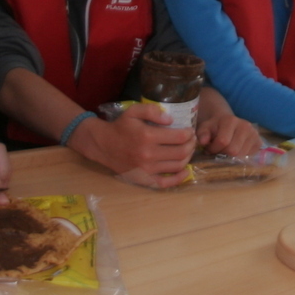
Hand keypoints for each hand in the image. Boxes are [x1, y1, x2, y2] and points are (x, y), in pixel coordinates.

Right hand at [71, 103, 192, 185]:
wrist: (102, 144)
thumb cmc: (120, 126)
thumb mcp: (133, 111)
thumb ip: (152, 111)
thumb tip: (171, 120)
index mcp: (147, 136)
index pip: (179, 137)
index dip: (189, 133)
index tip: (190, 130)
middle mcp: (148, 154)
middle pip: (181, 152)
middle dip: (191, 145)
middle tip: (192, 140)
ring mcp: (146, 169)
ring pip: (176, 166)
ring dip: (187, 158)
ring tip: (188, 150)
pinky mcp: (143, 178)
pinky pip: (165, 183)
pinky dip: (178, 179)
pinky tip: (185, 171)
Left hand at [194, 104, 261, 157]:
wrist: (228, 123)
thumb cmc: (215, 127)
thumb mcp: (205, 128)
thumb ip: (202, 134)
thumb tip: (203, 142)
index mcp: (231, 120)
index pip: (223, 141)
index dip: (214, 149)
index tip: (209, 149)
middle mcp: (245, 126)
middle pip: (233, 150)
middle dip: (223, 154)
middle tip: (218, 151)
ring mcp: (254, 134)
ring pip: (242, 155)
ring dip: (231, 157)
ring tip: (226, 151)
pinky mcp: (259, 142)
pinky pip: (249, 157)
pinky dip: (240, 157)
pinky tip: (235, 151)